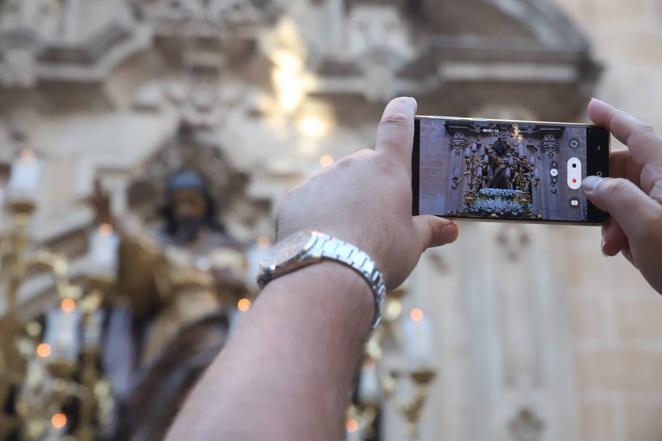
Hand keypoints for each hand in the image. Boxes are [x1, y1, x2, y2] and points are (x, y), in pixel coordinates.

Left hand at [276, 97, 459, 289]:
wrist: (329, 274)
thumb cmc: (380, 254)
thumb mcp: (412, 244)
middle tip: (377, 217)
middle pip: (366, 166)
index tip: (405, 103)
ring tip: (349, 238)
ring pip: (336, 185)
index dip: (402, 111)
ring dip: (344, 201)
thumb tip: (451, 229)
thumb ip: (430, 230)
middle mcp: (352, 165)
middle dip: (372, 185)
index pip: (397, 127)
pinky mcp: (295, 198)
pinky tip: (323, 240)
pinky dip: (318, 215)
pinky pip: (311, 202)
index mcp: (387, 169)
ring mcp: (321, 180)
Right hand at [581, 98, 661, 293]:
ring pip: (624, 198)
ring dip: (609, 219)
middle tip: (582, 206)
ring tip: (611, 243)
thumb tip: (591, 183)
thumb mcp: (644, 226)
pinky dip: (621, 232)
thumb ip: (614, 196)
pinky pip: (633, 218)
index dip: (612, 119)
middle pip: (624, 170)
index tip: (591, 108)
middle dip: (601, 191)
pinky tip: (621, 250)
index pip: (637, 134)